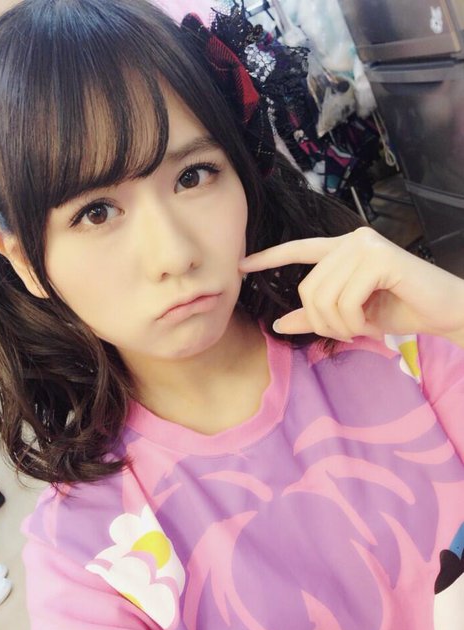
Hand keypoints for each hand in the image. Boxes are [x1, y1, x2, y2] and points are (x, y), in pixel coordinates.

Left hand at [239, 226, 463, 345]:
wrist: (444, 312)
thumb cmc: (400, 310)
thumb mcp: (350, 316)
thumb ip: (316, 316)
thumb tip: (279, 322)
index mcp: (343, 250)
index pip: (299, 249)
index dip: (269, 258)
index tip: (242, 266)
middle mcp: (352, 240)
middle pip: (307, 288)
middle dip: (321, 322)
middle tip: (347, 333)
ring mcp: (365, 246)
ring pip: (323, 296)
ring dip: (339, 325)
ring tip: (362, 329)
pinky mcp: (379, 258)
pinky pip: (345, 300)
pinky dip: (354, 322)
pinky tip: (372, 324)